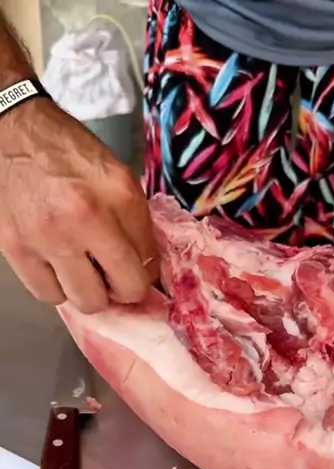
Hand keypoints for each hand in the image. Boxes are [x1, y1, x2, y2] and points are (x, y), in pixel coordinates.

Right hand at [0, 98, 157, 312]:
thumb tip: (146, 266)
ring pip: (87, 301)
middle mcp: (86, 218)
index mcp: (119, 195)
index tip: (139, 271)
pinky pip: (49, 294)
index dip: (147, 273)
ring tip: (83, 271)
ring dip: (90, 292)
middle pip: (125, 290)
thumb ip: (134, 220)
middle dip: (124, 289)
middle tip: (114, 277)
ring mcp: (48, 237)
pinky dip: (57, 287)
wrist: (10, 132)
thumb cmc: (66, 151)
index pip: (149, 261)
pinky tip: (56, 267)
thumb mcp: (115, 174)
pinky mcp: (16, 248)